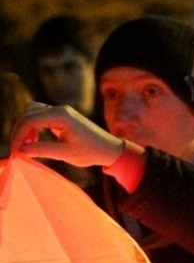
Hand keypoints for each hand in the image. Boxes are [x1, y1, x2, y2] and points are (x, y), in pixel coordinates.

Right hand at [11, 102, 127, 167]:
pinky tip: (35, 139)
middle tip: (18, 149)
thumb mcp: (65, 153)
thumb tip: (21, 150)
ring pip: (33, 112)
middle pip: (29, 113)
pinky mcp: (62, 116)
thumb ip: (42, 150)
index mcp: (61, 116)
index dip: (19, 135)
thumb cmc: (90, 152)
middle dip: (20, 130)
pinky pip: (41, 115)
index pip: (30, 121)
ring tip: (27, 144)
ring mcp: (61, 111)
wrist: (109, 149)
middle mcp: (60, 109)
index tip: (15, 151)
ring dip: (26, 126)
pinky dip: (34, 125)